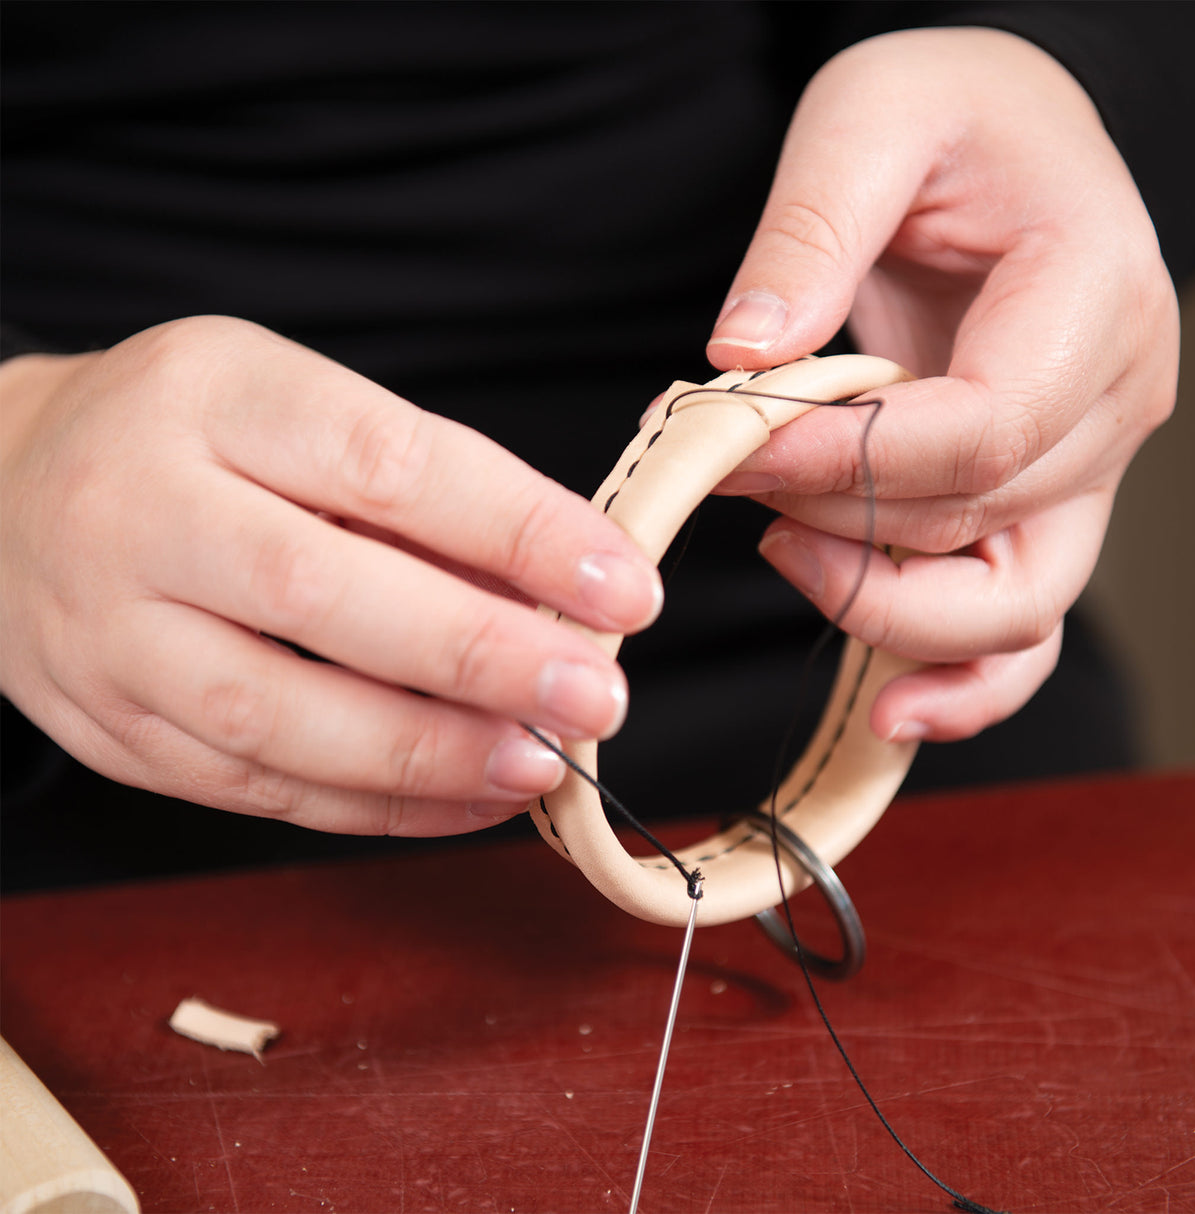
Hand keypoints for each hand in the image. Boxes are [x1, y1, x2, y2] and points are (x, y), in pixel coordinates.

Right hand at [0, 316, 661, 833]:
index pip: (389, 464)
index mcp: (217, 398)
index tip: (625, 586)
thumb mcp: (298, 411)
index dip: (520, 531)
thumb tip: (553, 598)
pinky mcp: (110, 726)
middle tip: (599, 696)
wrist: (1, 492)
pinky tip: (465, 798)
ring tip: (542, 763)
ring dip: (430, 753)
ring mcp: (111, 631)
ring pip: (277, 715)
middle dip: (483, 657)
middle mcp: (145, 511)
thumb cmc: (192, 439)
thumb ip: (419, 500)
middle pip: (326, 595)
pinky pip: (252, 787)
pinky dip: (374, 804)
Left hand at [706, 27, 1177, 742]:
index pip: (976, 433)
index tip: (736, 448)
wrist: (1005, 144)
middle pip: (981, 530)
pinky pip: (1020, 632)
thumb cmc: (953, 119)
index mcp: (1093, 298)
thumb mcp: (870, 115)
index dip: (844, 463)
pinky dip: (960, 685)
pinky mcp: (1041, 512)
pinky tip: (891, 710)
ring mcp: (1084, 473)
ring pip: (1009, 611)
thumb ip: (810, 229)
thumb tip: (743, 359)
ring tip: (788, 561)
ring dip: (885, 615)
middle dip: (837, 525)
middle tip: (735, 482)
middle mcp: (1112, 404)